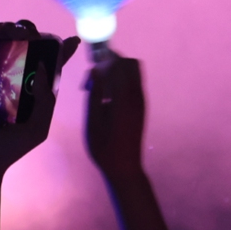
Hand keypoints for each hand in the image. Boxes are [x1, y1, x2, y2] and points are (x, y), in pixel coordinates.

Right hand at [0, 21, 79, 176]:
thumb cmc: (7, 150)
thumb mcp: (37, 128)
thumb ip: (46, 99)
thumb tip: (43, 65)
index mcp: (28, 92)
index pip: (46, 65)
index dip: (58, 49)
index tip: (71, 40)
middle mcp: (8, 81)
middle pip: (19, 48)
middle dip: (24, 32)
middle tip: (24, 31)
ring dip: (1, 31)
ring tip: (4, 30)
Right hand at [84, 48, 145, 181]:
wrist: (125, 167)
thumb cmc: (104, 147)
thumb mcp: (93, 121)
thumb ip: (95, 93)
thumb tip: (96, 70)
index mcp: (124, 97)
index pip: (118, 64)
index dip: (103, 62)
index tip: (89, 76)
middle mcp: (137, 95)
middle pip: (130, 63)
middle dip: (112, 63)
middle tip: (95, 79)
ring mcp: (141, 101)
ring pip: (134, 72)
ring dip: (117, 72)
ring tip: (100, 90)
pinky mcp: (141, 107)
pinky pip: (134, 84)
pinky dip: (121, 82)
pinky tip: (108, 99)